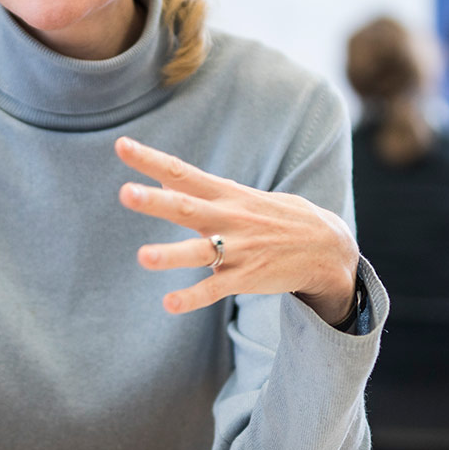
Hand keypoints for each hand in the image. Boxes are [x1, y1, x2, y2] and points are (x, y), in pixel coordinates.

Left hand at [115, 136, 360, 324]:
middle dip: (155, 201)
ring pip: (199, 252)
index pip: (181, 172)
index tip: (121, 145)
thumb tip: (164, 179)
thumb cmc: (276, 218)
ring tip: (143, 257)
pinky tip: (169, 303)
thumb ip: (202, 190)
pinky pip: (214, 289)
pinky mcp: (245, 278)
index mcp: (226, 194)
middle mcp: (228, 219)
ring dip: (171, 254)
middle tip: (125, 192)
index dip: (150, 160)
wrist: (327, 247)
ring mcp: (238, 249)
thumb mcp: (242, 196)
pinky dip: (191, 297)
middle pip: (185, 207)